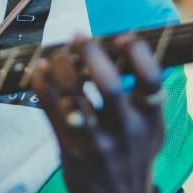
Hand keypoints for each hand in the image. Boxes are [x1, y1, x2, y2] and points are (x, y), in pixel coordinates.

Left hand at [30, 34, 164, 192]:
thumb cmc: (133, 156)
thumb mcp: (152, 130)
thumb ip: (147, 97)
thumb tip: (134, 50)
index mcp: (149, 118)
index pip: (151, 79)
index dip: (138, 53)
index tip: (123, 37)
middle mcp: (125, 130)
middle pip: (109, 84)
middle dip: (91, 53)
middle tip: (80, 36)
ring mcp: (96, 141)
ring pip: (74, 97)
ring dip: (62, 67)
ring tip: (57, 54)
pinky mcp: (70, 148)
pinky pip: (50, 109)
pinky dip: (41, 84)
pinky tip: (39, 69)